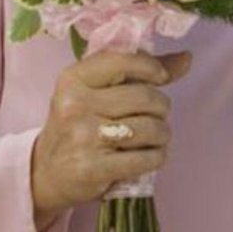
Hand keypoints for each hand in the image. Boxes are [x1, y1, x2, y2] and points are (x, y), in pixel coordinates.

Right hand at [29, 51, 191, 230]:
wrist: (46, 173)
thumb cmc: (77, 125)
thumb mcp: (94, 92)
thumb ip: (137, 72)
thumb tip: (186, 58)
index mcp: (73, 79)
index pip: (123, 61)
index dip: (151, 67)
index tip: (160, 77)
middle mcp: (75, 104)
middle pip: (144, 97)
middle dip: (162, 107)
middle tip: (157, 115)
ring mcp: (84, 137)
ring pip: (149, 128)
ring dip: (163, 134)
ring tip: (156, 137)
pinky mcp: (94, 168)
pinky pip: (145, 158)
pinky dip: (157, 156)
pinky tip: (152, 155)